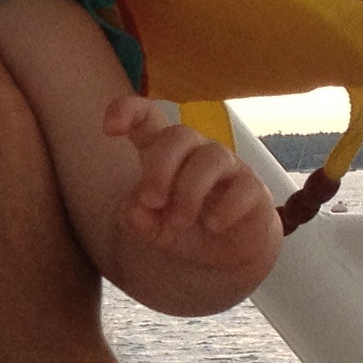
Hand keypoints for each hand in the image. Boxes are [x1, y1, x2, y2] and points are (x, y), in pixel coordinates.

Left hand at [105, 96, 281, 293]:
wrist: (226, 250)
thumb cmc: (183, 225)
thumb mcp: (152, 228)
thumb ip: (137, 219)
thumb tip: (137, 212)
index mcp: (164, 152)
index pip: (147, 117)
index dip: (128, 111)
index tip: (109, 129)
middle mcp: (196, 151)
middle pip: (179, 134)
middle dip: (160, 168)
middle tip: (152, 201)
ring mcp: (228, 166)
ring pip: (211, 157)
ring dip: (189, 191)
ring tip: (180, 222)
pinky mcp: (253, 188)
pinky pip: (243, 186)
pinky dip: (225, 208)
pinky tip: (213, 225)